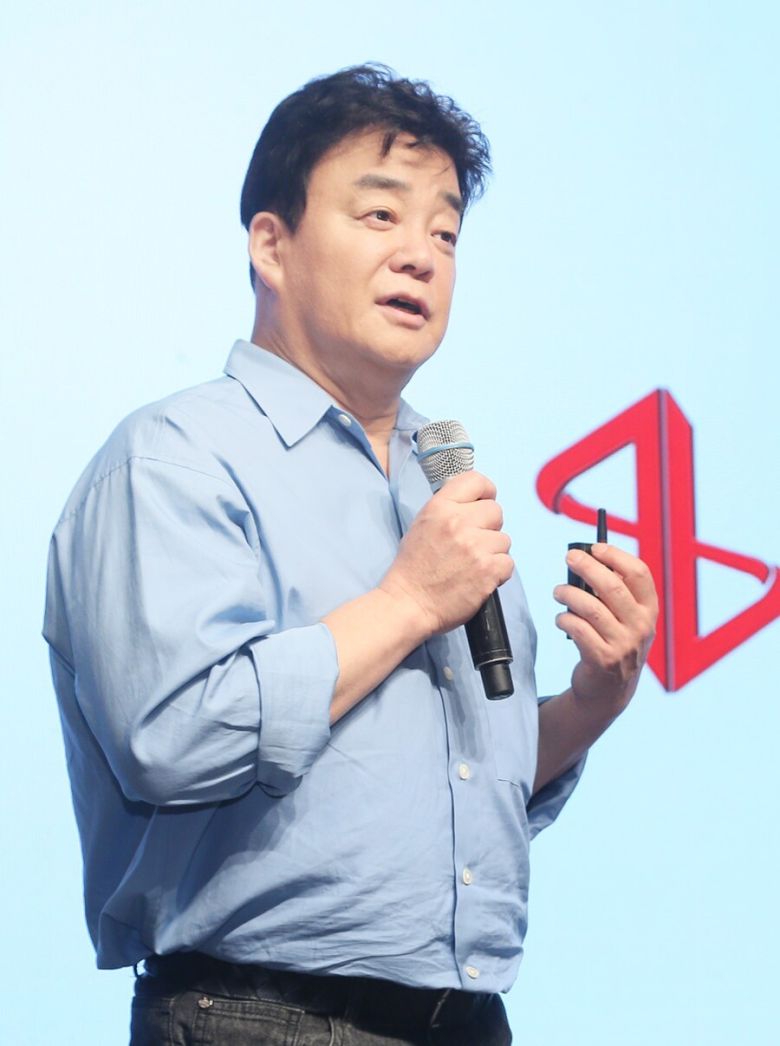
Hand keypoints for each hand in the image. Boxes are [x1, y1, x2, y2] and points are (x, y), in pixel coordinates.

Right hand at [379, 471, 513, 639]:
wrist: (408, 603)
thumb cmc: (413, 568)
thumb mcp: (422, 524)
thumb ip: (449, 509)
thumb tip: (476, 501)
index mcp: (440, 507)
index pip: (477, 481)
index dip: (485, 492)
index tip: (484, 503)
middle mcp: (458, 522)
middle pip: (496, 511)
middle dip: (489, 527)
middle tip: (473, 543)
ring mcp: (475, 546)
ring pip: (504, 540)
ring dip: (492, 553)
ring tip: (471, 565)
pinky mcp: (488, 570)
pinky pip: (507, 563)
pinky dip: (497, 573)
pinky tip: (478, 577)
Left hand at [554, 544, 657, 713]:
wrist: (610, 690)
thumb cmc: (613, 642)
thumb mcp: (626, 619)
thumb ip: (615, 593)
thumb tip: (587, 560)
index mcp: (649, 610)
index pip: (639, 573)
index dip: (616, 556)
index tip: (595, 548)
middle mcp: (641, 626)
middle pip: (612, 586)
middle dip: (587, 566)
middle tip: (569, 558)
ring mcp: (623, 645)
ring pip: (591, 607)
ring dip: (568, 594)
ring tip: (558, 592)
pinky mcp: (603, 660)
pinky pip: (578, 629)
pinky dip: (564, 619)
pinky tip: (561, 618)